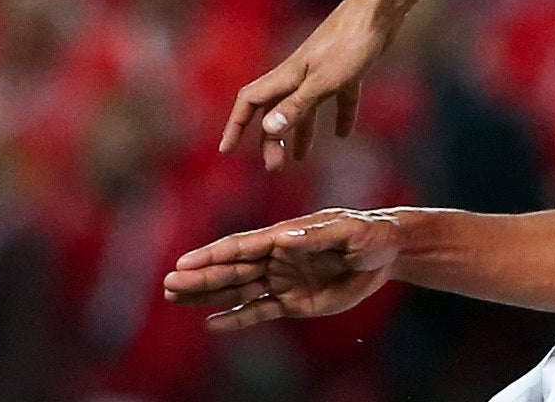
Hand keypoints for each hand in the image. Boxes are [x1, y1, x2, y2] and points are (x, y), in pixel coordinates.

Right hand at [162, 209, 402, 330]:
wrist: (386, 251)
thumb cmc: (369, 233)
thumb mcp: (348, 230)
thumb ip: (317, 235)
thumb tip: (283, 238)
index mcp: (285, 236)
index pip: (242, 247)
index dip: (212, 255)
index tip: (184, 263)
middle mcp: (277, 257)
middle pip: (231, 270)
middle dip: (200, 278)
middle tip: (168, 285)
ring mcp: (283, 280)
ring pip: (238, 290)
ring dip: (208, 295)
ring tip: (175, 299)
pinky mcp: (294, 302)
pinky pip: (259, 311)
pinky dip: (236, 318)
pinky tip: (212, 323)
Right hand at [220, 0, 394, 167]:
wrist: (379, 9)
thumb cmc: (350, 43)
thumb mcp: (324, 81)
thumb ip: (297, 105)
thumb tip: (268, 128)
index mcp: (288, 76)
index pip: (250, 101)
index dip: (236, 125)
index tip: (226, 149)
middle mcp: (300, 73)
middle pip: (276, 109)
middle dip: (270, 138)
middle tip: (274, 166)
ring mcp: (323, 70)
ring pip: (304, 106)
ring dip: (299, 132)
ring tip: (300, 158)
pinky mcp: (346, 68)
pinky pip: (337, 98)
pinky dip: (338, 116)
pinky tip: (344, 134)